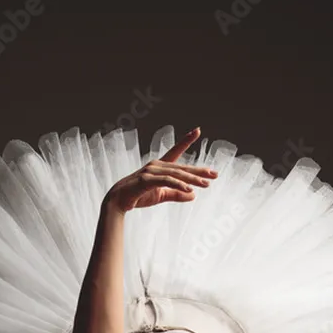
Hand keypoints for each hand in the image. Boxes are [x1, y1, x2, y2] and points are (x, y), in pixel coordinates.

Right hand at [103, 126, 217, 212]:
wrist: (118, 202)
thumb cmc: (138, 196)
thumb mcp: (161, 196)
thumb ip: (176, 194)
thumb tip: (193, 195)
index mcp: (160, 166)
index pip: (176, 151)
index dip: (186, 140)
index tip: (197, 130)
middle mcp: (156, 165)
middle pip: (182, 167)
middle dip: (199, 171)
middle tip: (215, 175)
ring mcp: (151, 171)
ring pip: (177, 174)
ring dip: (192, 179)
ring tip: (206, 184)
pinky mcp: (146, 180)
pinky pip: (166, 181)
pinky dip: (179, 185)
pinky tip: (189, 189)